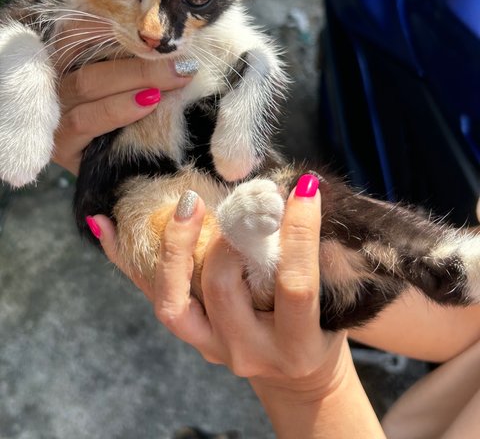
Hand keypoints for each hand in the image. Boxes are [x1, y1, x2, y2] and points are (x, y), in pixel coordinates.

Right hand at [27, 0, 194, 174]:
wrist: (126, 176)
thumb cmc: (134, 123)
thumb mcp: (136, 85)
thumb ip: (142, 59)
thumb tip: (180, 38)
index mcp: (69, 58)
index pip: (80, 26)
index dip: (110, 19)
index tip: (152, 18)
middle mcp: (57, 80)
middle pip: (88, 52)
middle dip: (141, 56)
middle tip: (183, 59)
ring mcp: (54, 112)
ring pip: (88, 83)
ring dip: (135, 78)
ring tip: (175, 79)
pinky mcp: (60, 144)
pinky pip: (85, 120)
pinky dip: (118, 109)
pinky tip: (148, 103)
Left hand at [93, 185, 347, 396]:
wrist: (297, 374)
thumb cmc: (321, 329)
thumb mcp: (334, 300)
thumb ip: (315, 255)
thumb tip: (303, 188)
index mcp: (297, 342)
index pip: (294, 285)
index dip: (299, 234)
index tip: (304, 189)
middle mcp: (248, 352)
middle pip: (224, 288)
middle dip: (231, 236)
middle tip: (244, 200)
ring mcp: (212, 348)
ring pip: (174, 301)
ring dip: (177, 244)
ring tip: (190, 204)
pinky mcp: (190, 337)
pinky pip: (151, 296)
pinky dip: (124, 259)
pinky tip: (104, 224)